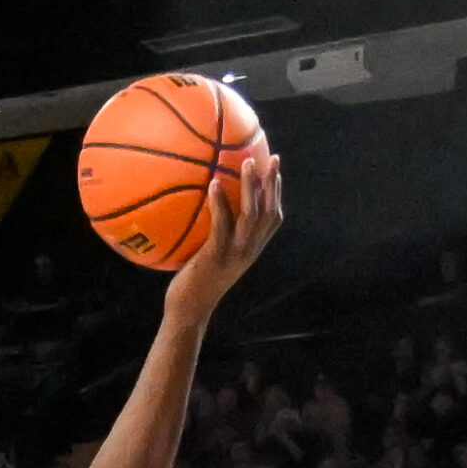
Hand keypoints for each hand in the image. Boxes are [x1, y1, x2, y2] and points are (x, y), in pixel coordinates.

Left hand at [167, 152, 284, 322]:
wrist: (189, 309)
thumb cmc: (194, 282)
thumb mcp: (211, 257)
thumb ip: (217, 237)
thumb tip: (202, 211)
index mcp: (251, 249)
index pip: (273, 219)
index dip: (277, 194)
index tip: (275, 169)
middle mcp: (249, 250)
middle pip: (270, 212)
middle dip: (272, 184)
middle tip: (272, 158)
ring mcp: (235, 253)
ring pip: (252, 215)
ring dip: (252, 187)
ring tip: (247, 162)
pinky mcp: (217, 256)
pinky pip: (222, 224)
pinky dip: (221, 202)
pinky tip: (214, 184)